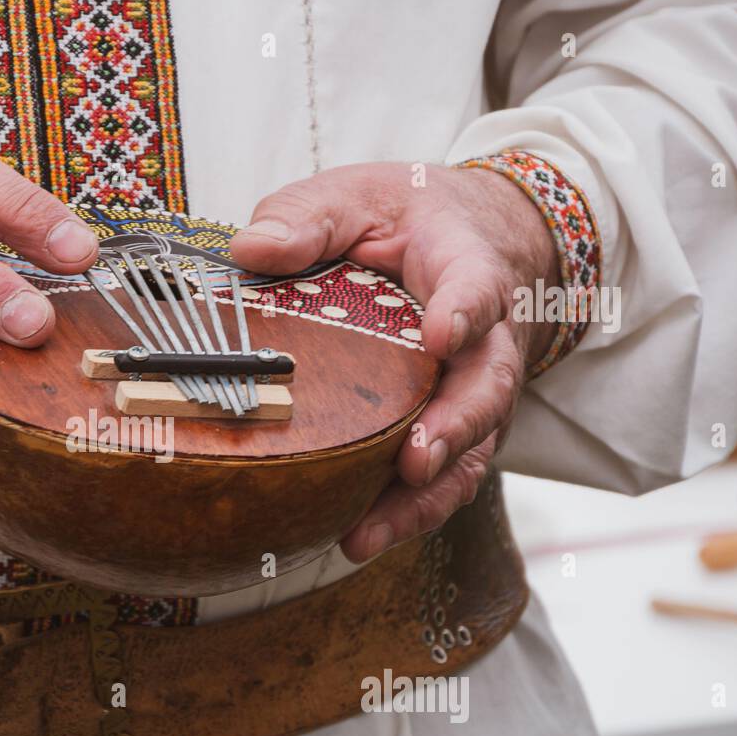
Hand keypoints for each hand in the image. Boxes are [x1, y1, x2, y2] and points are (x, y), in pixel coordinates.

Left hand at [231, 162, 558, 561]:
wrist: (472, 240)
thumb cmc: (408, 220)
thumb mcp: (356, 196)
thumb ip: (307, 216)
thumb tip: (250, 248)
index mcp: (466, 267)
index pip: (477, 288)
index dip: (465, 311)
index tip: (444, 332)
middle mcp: (486, 340)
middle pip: (487, 389)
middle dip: (454, 429)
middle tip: (415, 461)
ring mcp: (475, 392)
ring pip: (469, 451)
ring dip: (424, 497)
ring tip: (370, 532)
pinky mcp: (454, 428)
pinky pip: (444, 478)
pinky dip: (407, 513)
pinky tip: (359, 540)